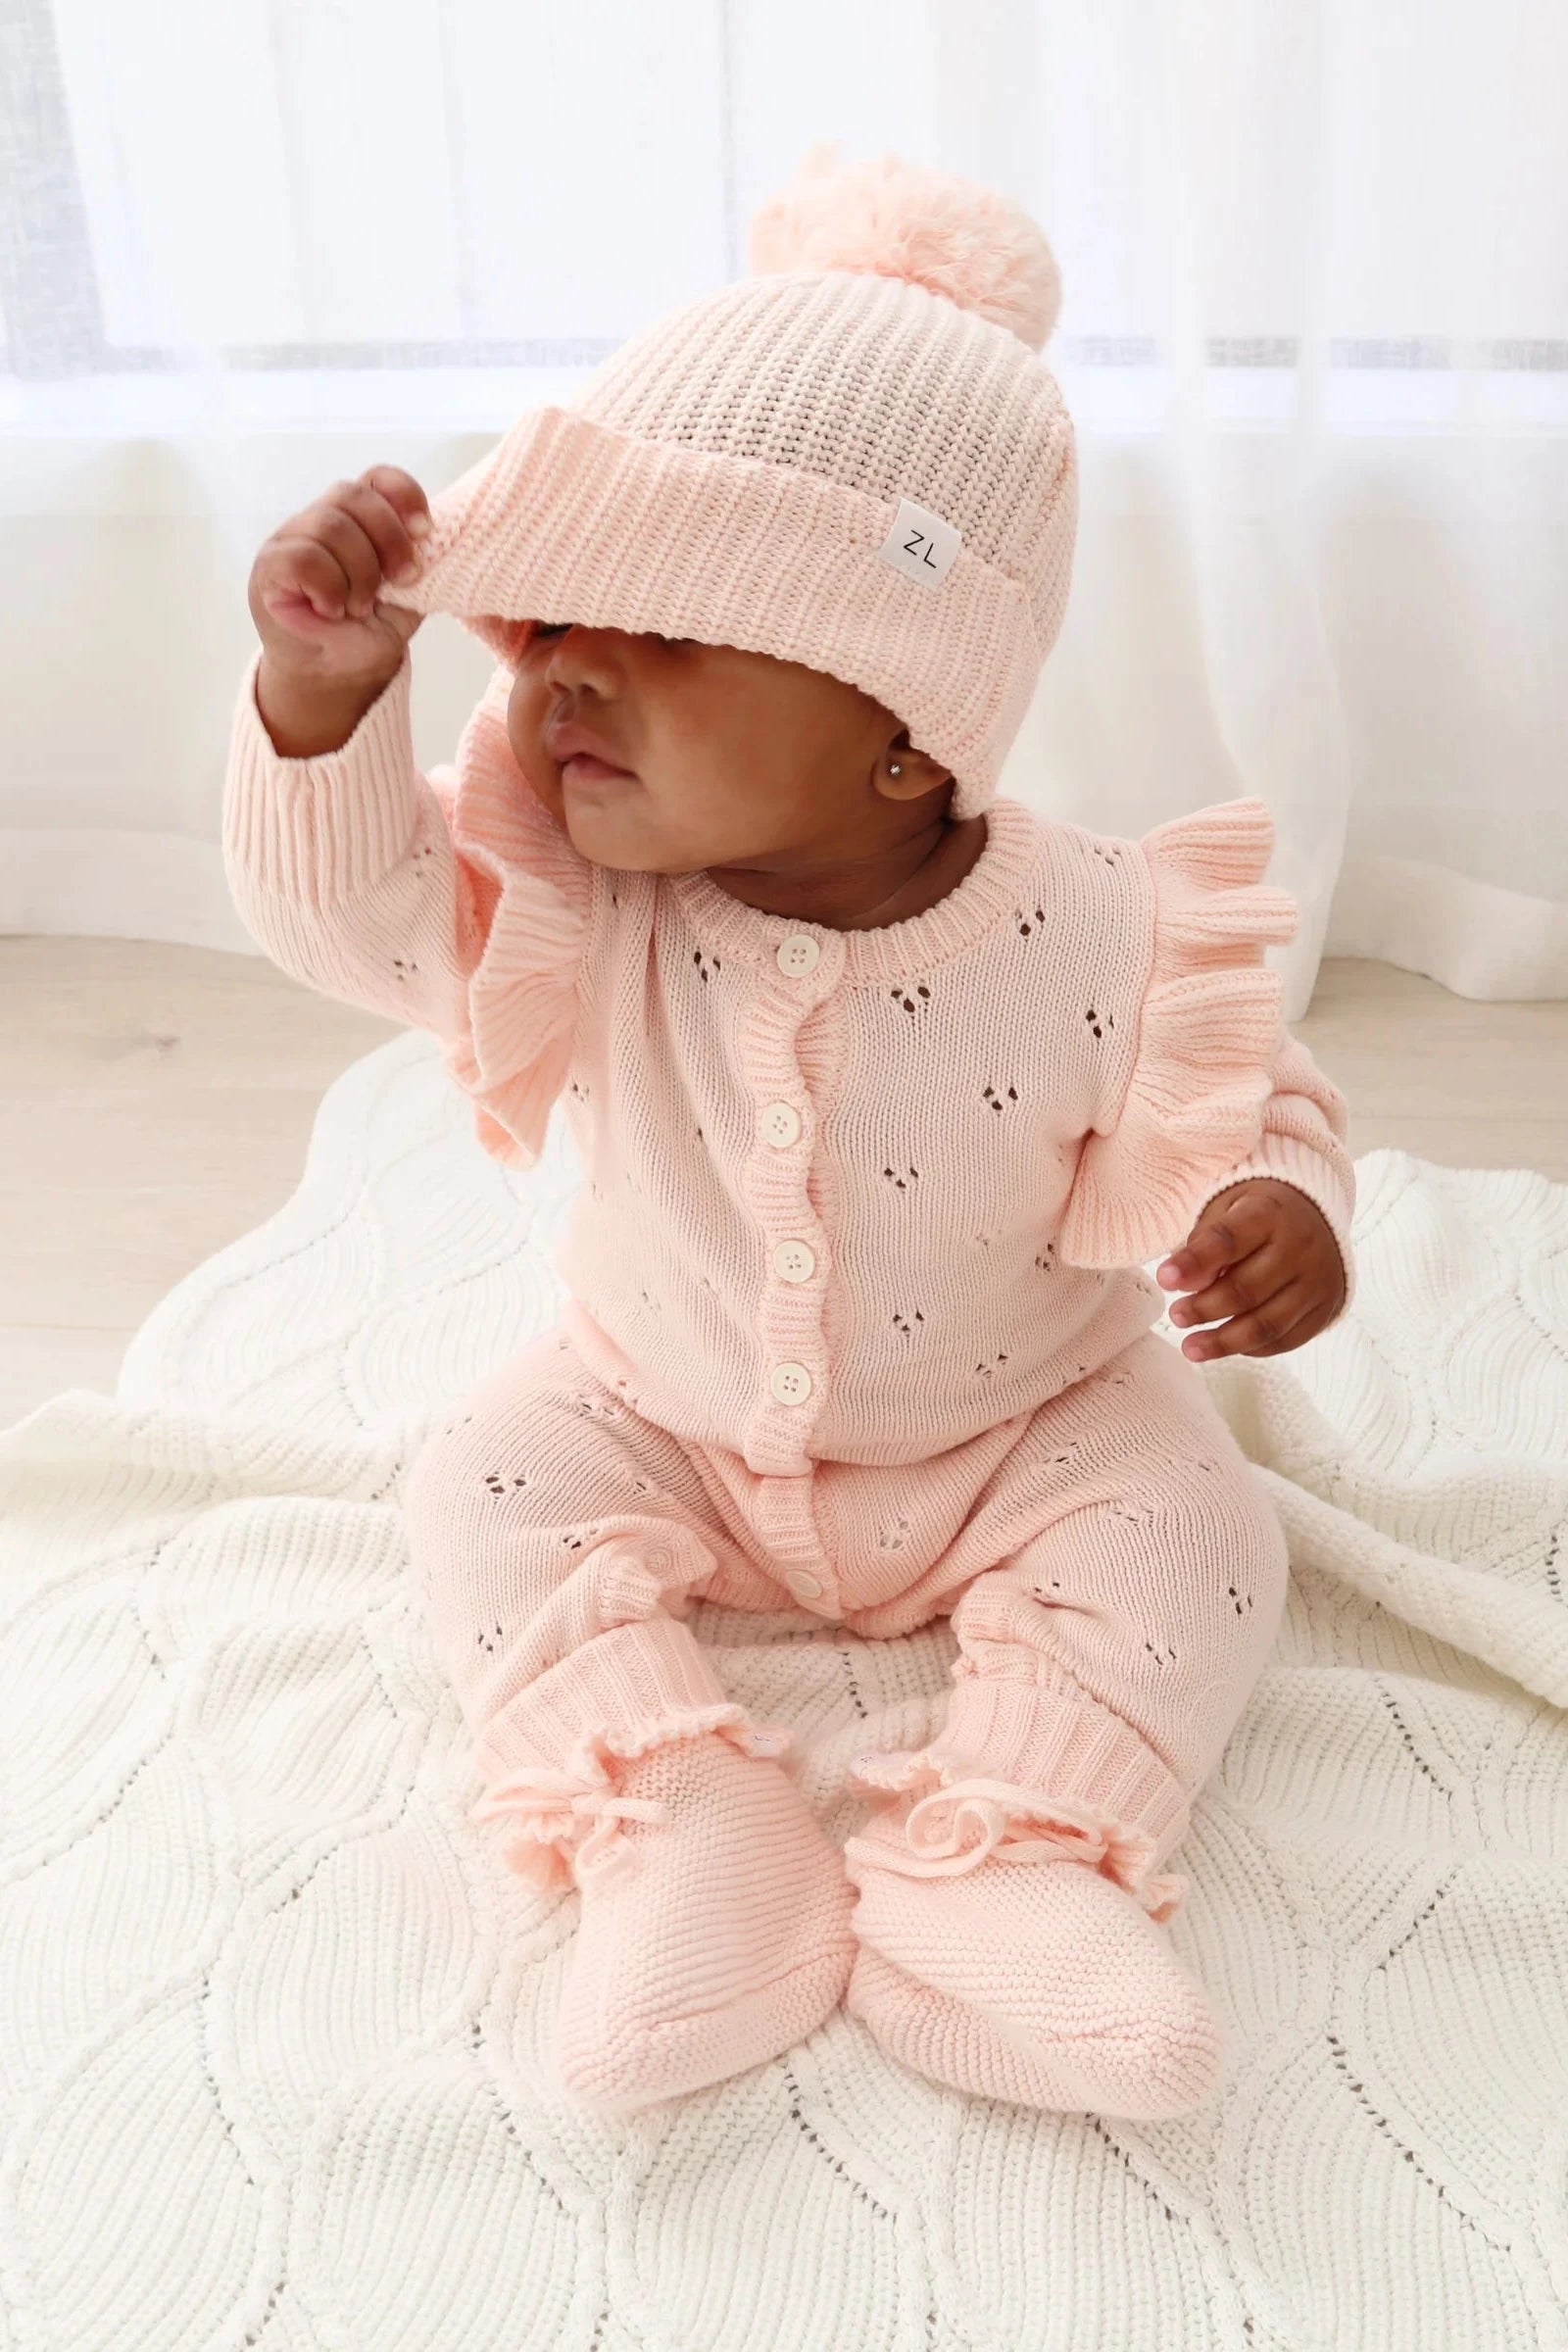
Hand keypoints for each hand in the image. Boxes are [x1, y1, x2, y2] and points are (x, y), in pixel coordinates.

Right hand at [248, 466, 433, 742]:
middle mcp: (322, 519)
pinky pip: (301, 557)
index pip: (377, 479)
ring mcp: (291, 538)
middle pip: (353, 496)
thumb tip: (427, 539)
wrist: (337, 674)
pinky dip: (328, 586)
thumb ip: (416, 562)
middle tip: (403, 580)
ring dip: (358, 572)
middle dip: (389, 539)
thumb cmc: (368, 630)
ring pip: (329, 525)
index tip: (425, 532)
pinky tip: (332, 609)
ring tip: (360, 606)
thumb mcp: (406, 596)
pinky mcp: (269, 567)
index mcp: (358, 518)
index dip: (403, 494)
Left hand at [1155, 1179, 1345, 1360]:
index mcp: (1269, 1213)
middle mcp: (1300, 1247)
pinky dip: (1251, 1348)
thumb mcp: (1226, 1211)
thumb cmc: (1257, 1217)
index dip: (1194, 1262)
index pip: (1228, 1240)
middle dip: (1204, 1308)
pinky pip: (1284, 1340)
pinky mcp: (1325, 1310)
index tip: (1164, 1279)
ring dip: (1223, 1341)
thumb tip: (1182, 1286)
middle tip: (1176, 1316)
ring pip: (1266, 1324)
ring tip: (1190, 1347)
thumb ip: (1202, 1245)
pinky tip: (1226, 1345)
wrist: (1317, 1218)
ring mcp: (1317, 1282)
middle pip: (1247, 1289)